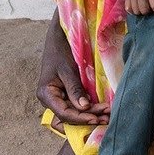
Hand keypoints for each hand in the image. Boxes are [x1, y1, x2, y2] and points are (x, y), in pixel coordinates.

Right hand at [36, 9, 109, 125]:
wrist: (60, 36)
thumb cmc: (61, 50)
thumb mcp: (68, 69)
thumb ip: (74, 88)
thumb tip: (84, 107)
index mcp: (46, 94)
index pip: (63, 113)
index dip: (80, 118)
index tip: (96, 118)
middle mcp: (51, 99)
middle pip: (70, 116)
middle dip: (88, 118)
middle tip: (107, 118)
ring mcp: (59, 97)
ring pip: (74, 113)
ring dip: (90, 115)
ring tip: (107, 116)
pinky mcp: (67, 93)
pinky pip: (77, 105)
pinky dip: (89, 108)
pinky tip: (101, 110)